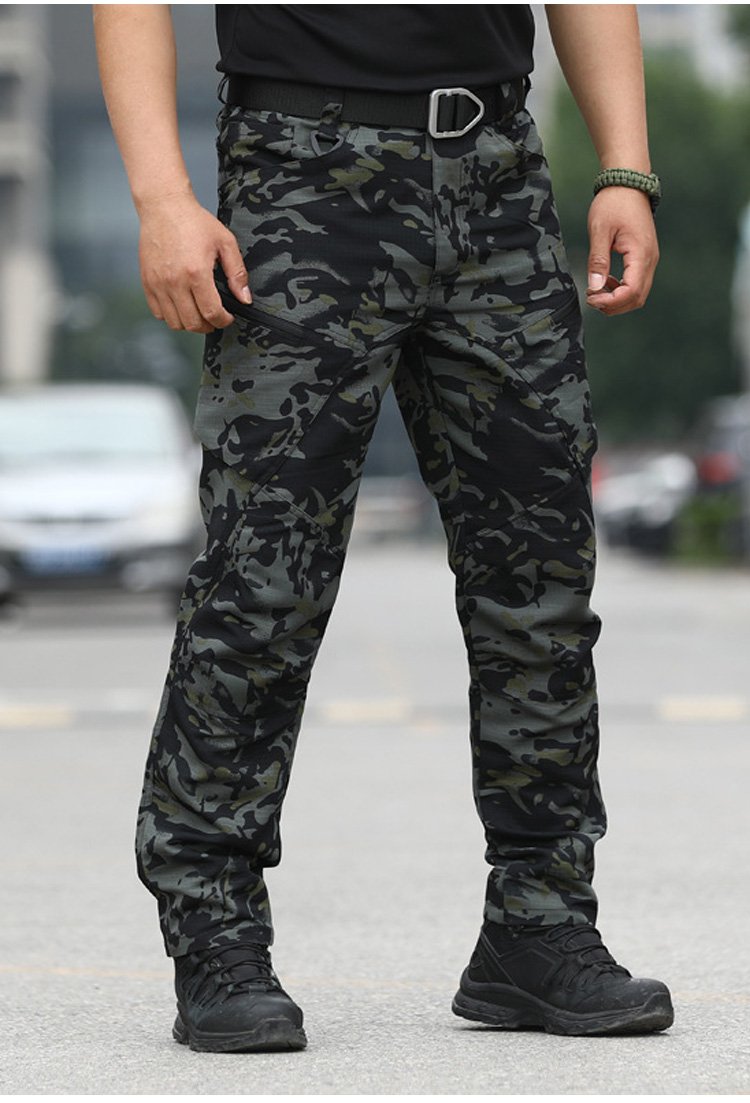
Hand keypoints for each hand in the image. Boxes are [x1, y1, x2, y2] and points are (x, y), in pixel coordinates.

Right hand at [137, 193, 250, 332]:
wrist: (164, 207)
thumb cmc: (195, 222)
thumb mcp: (225, 243)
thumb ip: (237, 273)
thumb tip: (244, 299)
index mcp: (196, 273)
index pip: (211, 313)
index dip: (223, 321)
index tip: (228, 317)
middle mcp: (175, 282)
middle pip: (192, 323)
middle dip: (208, 326)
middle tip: (215, 317)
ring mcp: (158, 284)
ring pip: (175, 323)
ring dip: (190, 323)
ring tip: (198, 312)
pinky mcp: (147, 282)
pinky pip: (158, 312)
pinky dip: (171, 315)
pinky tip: (181, 305)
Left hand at [586, 187, 658, 315]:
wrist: (628, 184)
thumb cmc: (613, 203)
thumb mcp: (600, 231)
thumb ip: (598, 260)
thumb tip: (594, 287)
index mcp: (641, 254)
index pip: (632, 292)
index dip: (611, 302)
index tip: (591, 297)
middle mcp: (650, 260)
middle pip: (637, 298)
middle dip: (613, 305)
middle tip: (591, 298)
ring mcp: (649, 260)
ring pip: (638, 294)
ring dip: (617, 300)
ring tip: (596, 291)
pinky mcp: (645, 258)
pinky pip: (637, 283)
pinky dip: (621, 290)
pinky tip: (605, 282)